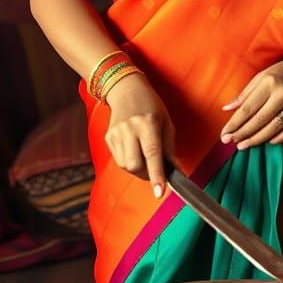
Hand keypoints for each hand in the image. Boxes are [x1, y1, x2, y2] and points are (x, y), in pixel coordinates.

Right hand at [104, 74, 175, 196]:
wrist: (126, 89)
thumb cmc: (151, 105)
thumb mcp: (167, 122)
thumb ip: (169, 148)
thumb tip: (174, 172)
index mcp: (148, 124)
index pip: (152, 154)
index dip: (157, 175)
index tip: (159, 192)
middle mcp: (129, 129)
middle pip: (135, 165)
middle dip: (147, 174)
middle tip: (155, 169)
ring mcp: (116, 133)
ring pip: (125, 166)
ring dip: (137, 169)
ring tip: (143, 155)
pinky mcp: (108, 137)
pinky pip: (118, 160)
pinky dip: (128, 161)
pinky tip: (134, 149)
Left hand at [219, 49, 282, 149]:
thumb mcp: (265, 74)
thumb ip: (246, 92)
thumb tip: (227, 108)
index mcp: (269, 82)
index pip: (247, 108)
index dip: (234, 123)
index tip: (224, 134)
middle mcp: (282, 94)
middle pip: (258, 121)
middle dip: (241, 134)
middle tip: (229, 142)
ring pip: (272, 129)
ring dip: (256, 140)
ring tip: (243, 145)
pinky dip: (277, 139)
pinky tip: (267, 141)